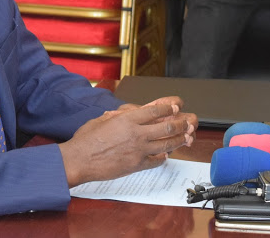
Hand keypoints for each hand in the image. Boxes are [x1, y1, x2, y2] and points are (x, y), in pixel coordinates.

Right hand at [59, 101, 195, 186]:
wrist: (80, 160)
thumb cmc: (87, 139)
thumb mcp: (103, 119)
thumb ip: (119, 116)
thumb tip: (130, 113)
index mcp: (128, 119)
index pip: (155, 110)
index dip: (169, 106)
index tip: (177, 104)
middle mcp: (136, 133)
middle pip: (167, 126)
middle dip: (181, 123)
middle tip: (189, 120)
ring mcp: (138, 150)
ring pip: (166, 144)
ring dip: (179, 139)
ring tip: (187, 136)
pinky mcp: (137, 165)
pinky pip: (157, 160)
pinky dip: (164, 156)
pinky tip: (167, 154)